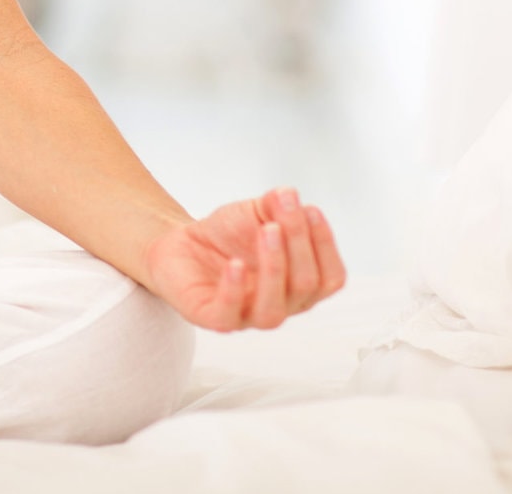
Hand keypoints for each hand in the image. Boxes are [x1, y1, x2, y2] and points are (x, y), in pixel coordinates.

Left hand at [143, 187, 346, 330]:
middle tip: (282, 214)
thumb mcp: (256, 212)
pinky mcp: (213, 318)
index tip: (310, 209)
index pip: (330, 278)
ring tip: (267, 231)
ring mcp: (247, 316)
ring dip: (274, 267)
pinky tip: (234, 264)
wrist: (181, 242)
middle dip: (298, 245)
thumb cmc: (227, 235)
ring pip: (273, 311)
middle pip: (305, 287)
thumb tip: (289, 194)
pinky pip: (228, 315)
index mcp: (298, 286)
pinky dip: (234, 289)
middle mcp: (280, 306)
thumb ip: (276, 205)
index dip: (325, 245)